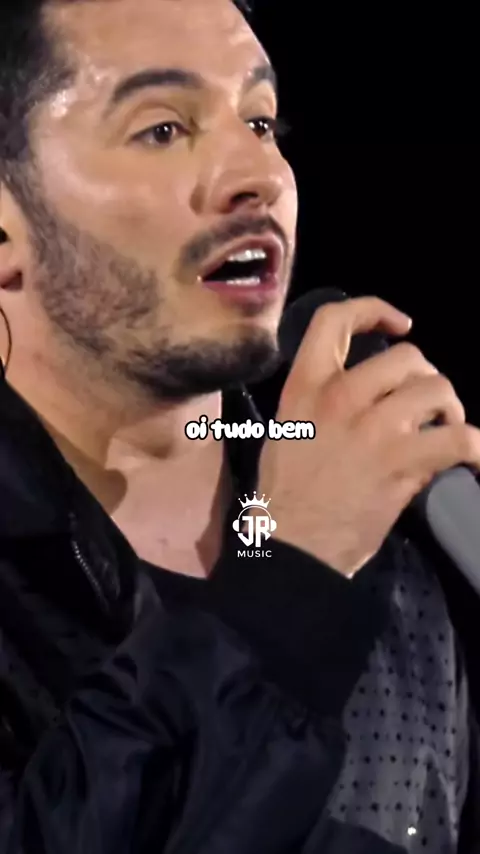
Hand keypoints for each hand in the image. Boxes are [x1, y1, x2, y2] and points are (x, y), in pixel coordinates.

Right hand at [258, 296, 479, 575]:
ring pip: (437, 390)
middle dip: (425, 377)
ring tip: (446, 430)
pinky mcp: (403, 461)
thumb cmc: (285, 493)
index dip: (374, 311)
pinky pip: (460, 438)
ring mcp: (375, 428)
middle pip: (407, 358)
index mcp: (305, 385)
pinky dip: (476, 448)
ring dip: (450, 410)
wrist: (293, 545)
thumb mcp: (288, 430)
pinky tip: (473, 458)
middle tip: (426, 404)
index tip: (399, 325)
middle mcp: (341, 397)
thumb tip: (365, 392)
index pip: (336, 321)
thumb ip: (319, 399)